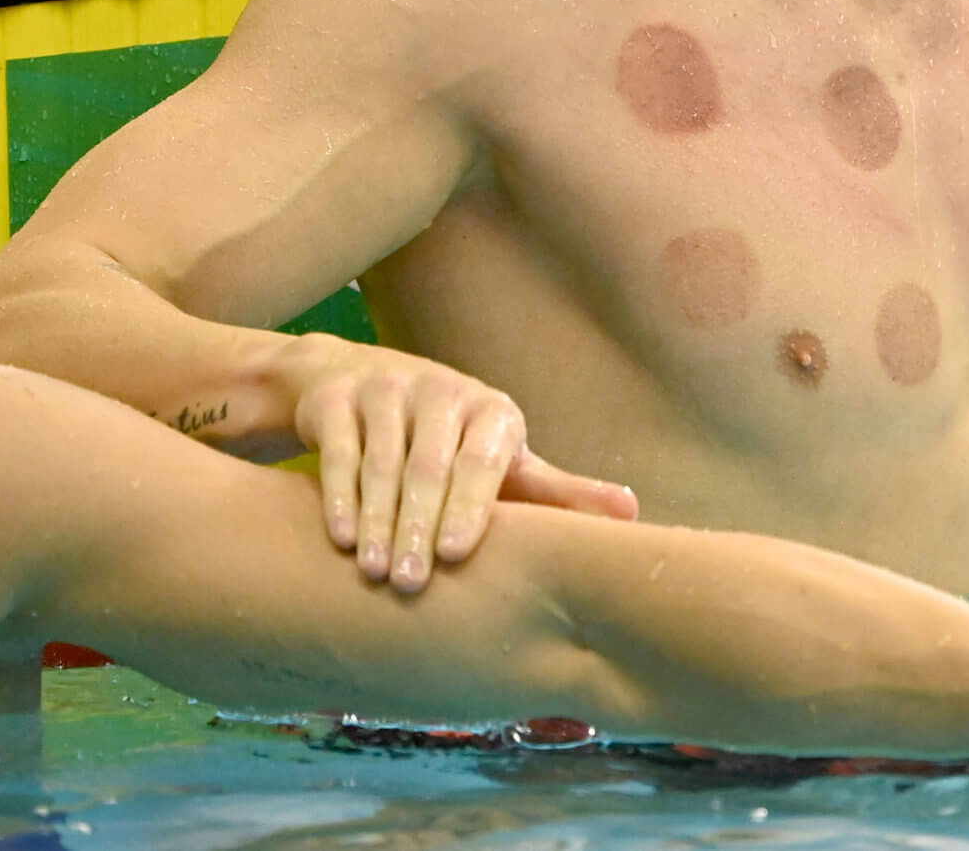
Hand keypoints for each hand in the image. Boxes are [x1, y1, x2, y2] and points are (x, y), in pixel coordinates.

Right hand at [284, 335, 637, 591]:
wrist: (363, 383)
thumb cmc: (452, 443)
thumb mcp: (505, 463)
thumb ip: (557, 493)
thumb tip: (631, 513)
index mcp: (492, 413)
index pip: (483, 462)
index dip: (470, 507)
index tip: (454, 556)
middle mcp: (441, 393)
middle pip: (429, 466)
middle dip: (417, 526)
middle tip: (410, 584)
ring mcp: (386, 391)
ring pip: (380, 462)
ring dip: (376, 519)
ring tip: (373, 572)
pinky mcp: (339, 398)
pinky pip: (339, 450)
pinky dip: (337, 495)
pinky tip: (340, 540)